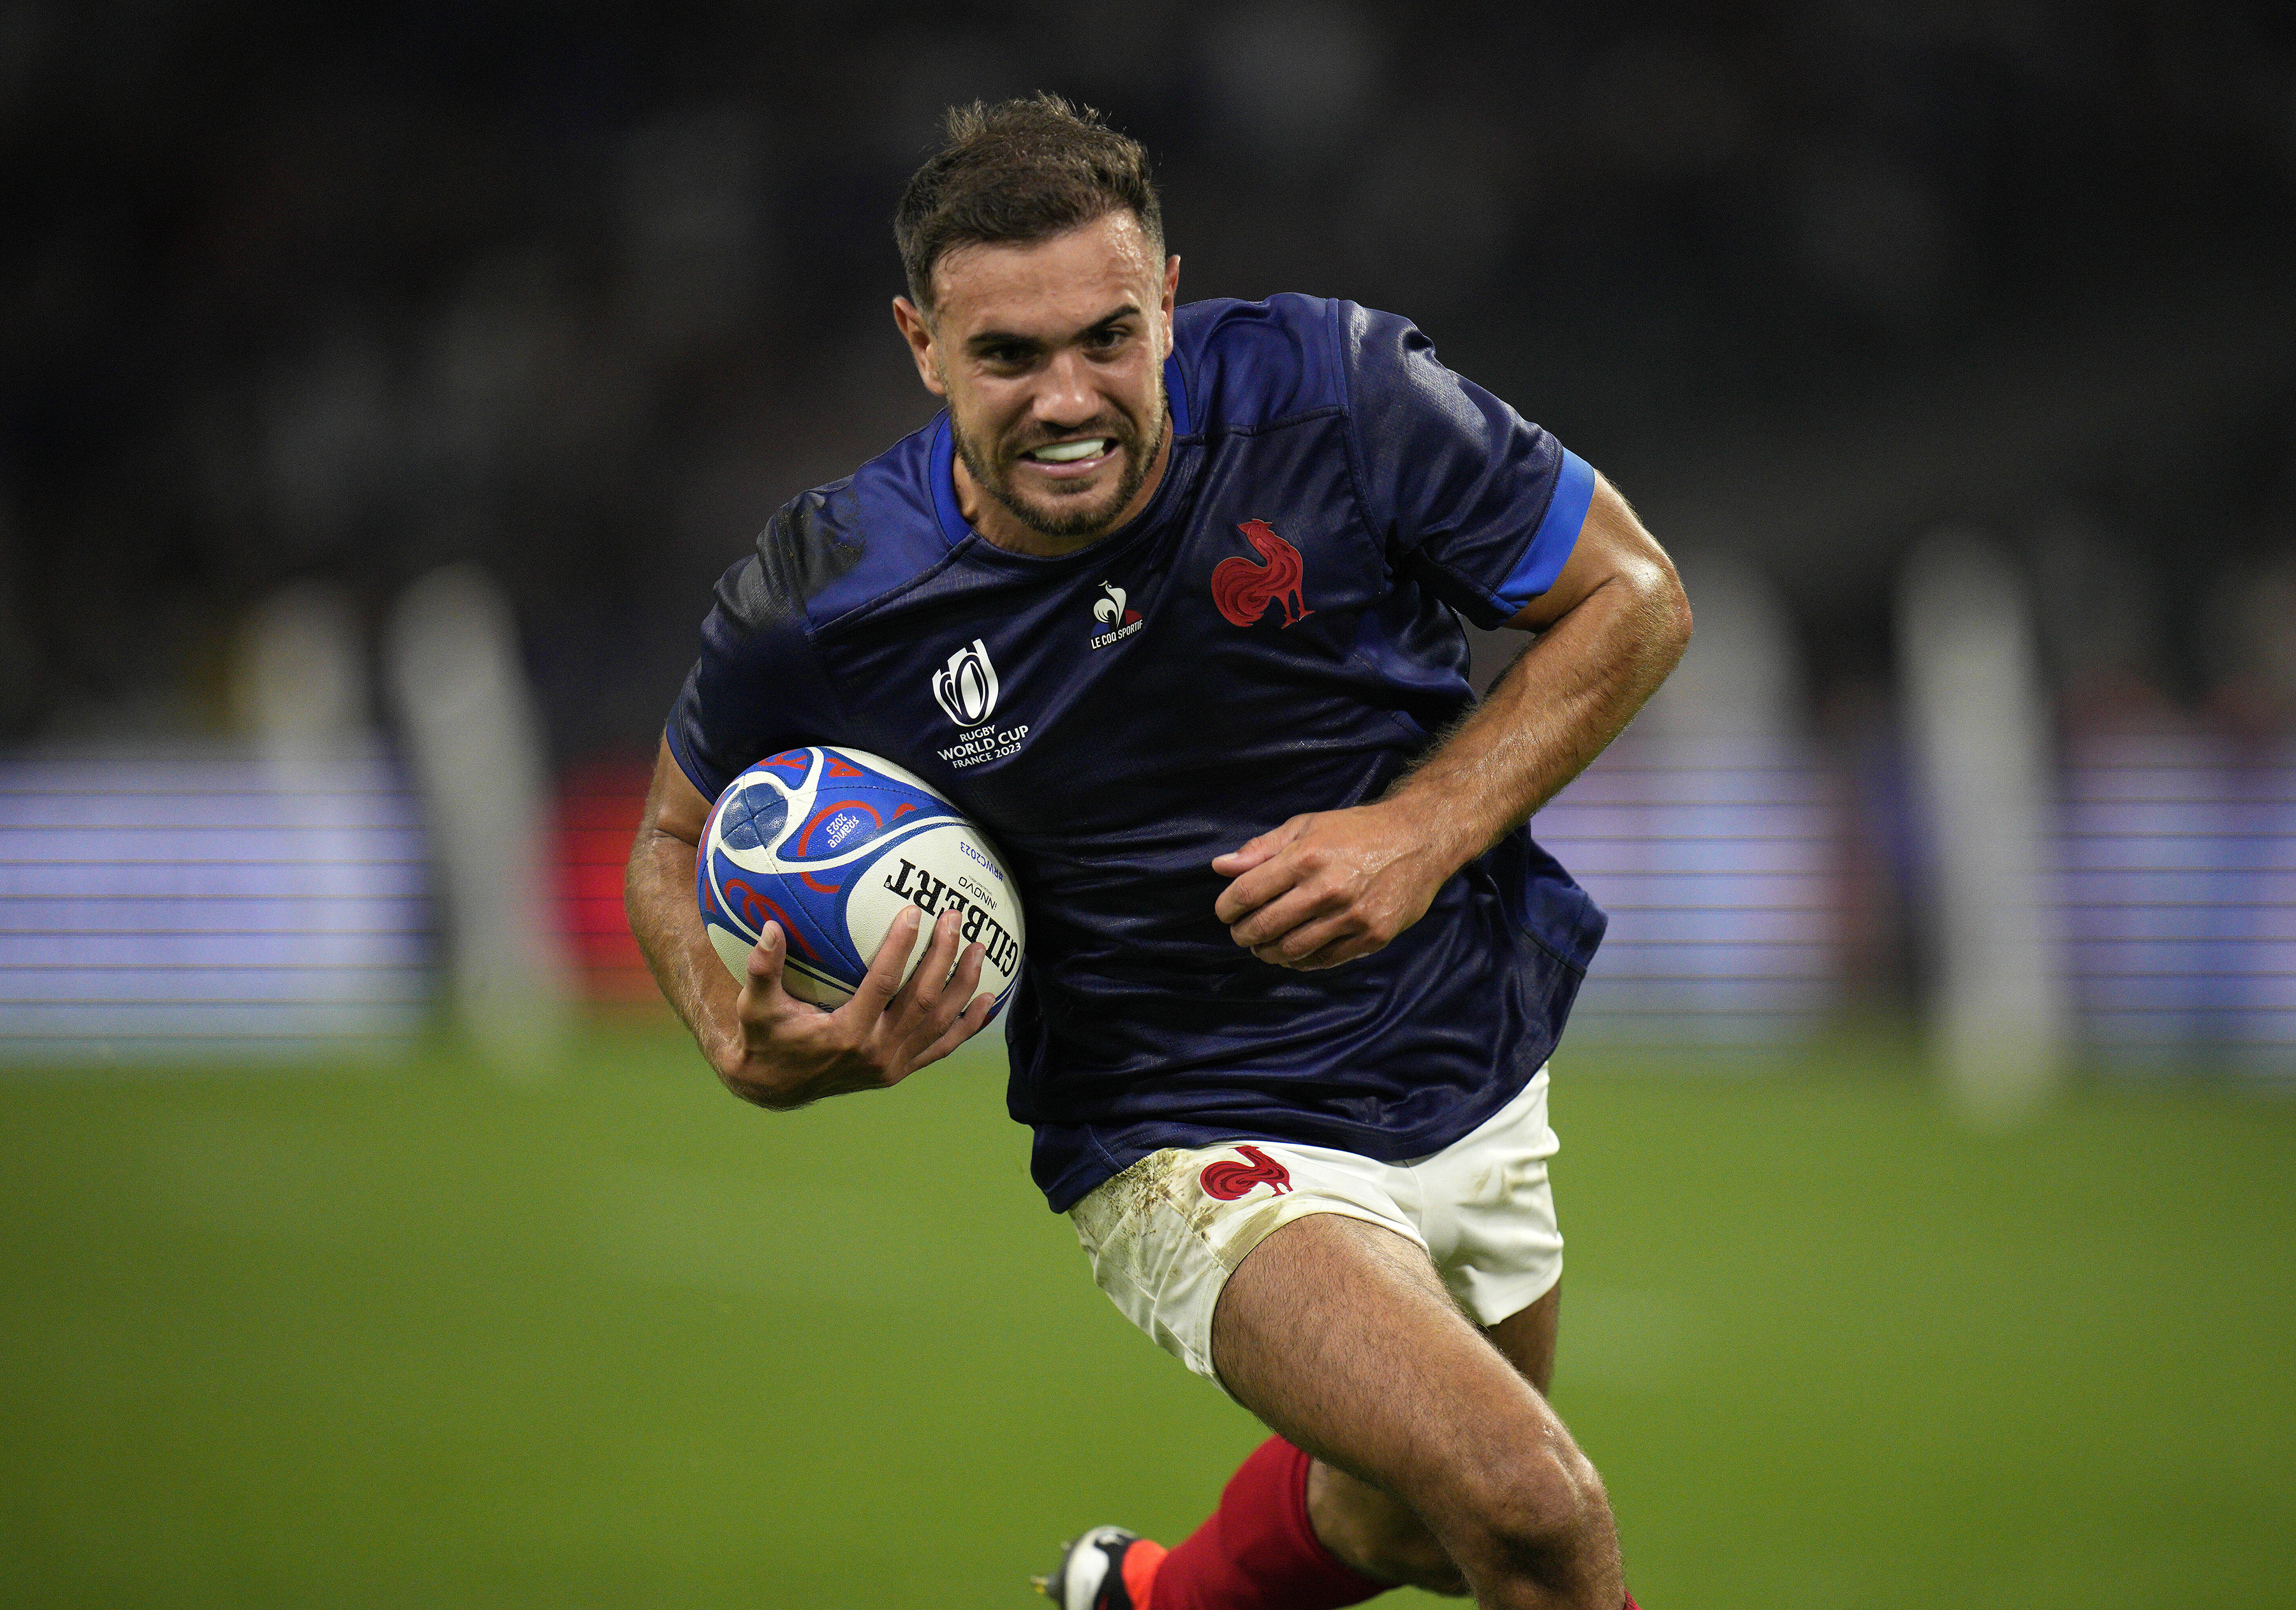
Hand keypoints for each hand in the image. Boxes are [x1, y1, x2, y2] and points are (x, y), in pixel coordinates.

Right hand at [714, 906, 994, 1107]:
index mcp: (846, 1035)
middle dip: (943, 957)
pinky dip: (966, 1025)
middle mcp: (876, 1053)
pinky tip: (986, 1000)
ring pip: (939, 1022)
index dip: (900, 949)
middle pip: (923, 1000)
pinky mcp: (900, 1070)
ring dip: (963, 984)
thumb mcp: (755, 1006)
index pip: (883, 985)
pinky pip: (942, 1047)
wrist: (775, 1086)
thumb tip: (769, 928)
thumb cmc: (765, 1037)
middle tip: (954, 918)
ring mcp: (892, 1065)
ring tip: (978, 948)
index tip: (913, 913)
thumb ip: (763, 969)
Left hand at [1211, 800, 1459, 970]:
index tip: (1225, 912)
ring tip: (1264, 945)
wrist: (1420, 839)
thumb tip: (1220, 866)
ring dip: (1268, 952)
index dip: (1227, 907)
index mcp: (1306, 857)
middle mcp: (1327, 889)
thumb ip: (1262, 849)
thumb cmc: (1357, 831)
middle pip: (1265, 926)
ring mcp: (1352, 917)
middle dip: (1243, 934)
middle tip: (1241, 933)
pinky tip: (1293, 952)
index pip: (1248, 892)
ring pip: (1291, 950)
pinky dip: (1300, 961)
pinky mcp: (1372, 936)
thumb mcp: (1307, 826)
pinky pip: (1324, 960)